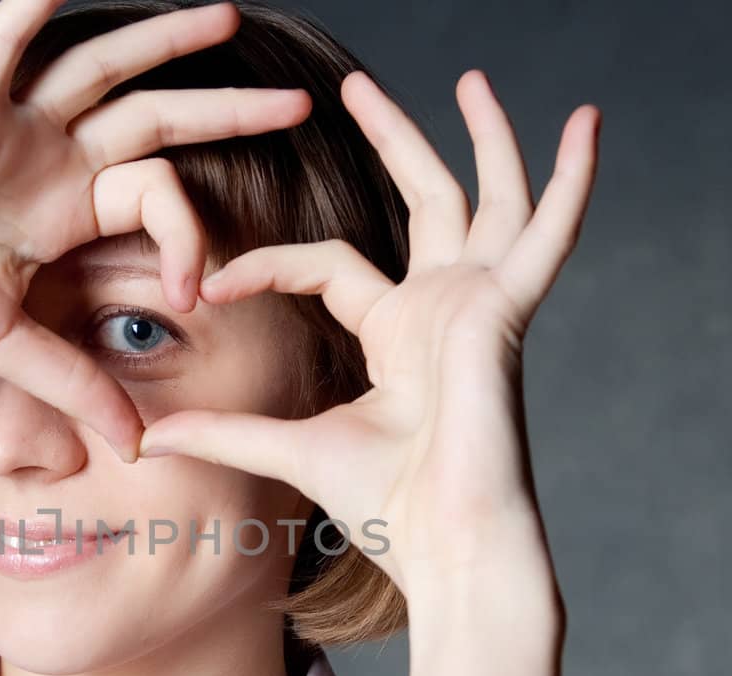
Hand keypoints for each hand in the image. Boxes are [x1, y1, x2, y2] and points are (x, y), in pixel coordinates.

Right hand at [0, 0, 310, 462]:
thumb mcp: (11, 347)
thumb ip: (77, 384)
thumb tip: (135, 445)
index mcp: (65, 208)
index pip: (157, 196)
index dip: (191, 239)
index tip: (200, 294)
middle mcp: (47, 158)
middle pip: (154, 118)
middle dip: (226, 109)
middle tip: (300, 103)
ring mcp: (8, 128)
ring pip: (100, 68)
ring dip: (160, 41)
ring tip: (221, 15)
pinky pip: (2, 47)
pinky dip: (32, 13)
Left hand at [137, 69, 598, 599]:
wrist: (446, 543)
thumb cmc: (386, 507)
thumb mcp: (288, 450)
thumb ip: (223, 432)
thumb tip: (144, 440)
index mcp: (396, 335)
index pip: (327, 266)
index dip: (264, 266)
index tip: (205, 286)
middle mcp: (441, 309)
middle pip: (421, 201)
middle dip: (392, 139)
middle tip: (355, 85)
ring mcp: (479, 305)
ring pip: (484, 198)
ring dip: (480, 137)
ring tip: (472, 76)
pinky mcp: (506, 310)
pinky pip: (548, 233)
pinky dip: (571, 180)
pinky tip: (587, 122)